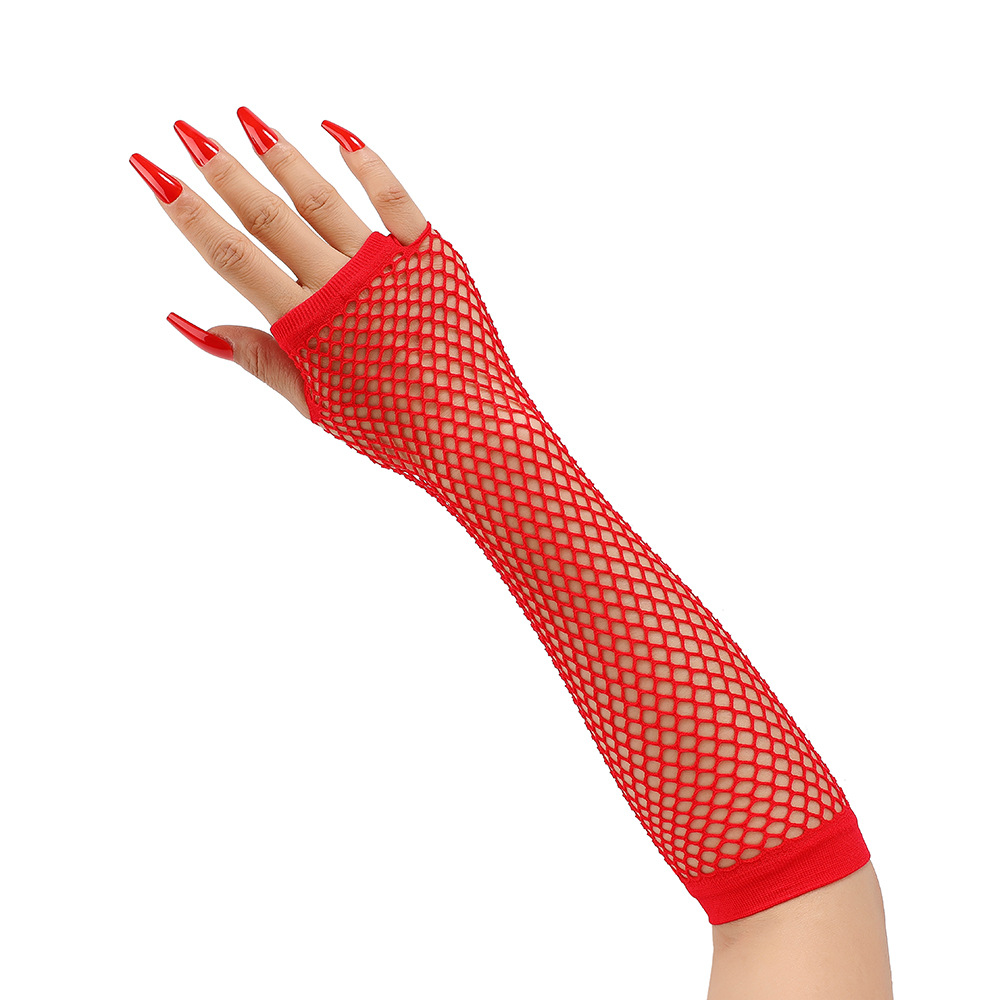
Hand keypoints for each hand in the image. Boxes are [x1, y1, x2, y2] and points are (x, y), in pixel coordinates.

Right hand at [130, 108, 426, 417]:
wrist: (472, 431)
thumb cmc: (394, 429)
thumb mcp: (316, 403)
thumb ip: (260, 359)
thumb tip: (193, 326)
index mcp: (304, 326)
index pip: (232, 256)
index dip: (188, 212)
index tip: (154, 173)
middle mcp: (339, 286)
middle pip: (268, 217)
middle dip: (222, 171)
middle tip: (186, 131)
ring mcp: (384, 266)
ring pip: (320, 198)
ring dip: (281, 156)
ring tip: (247, 120)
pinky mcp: (431, 255)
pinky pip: (393, 197)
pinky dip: (365, 162)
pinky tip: (337, 133)